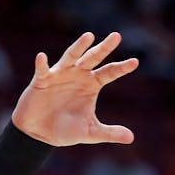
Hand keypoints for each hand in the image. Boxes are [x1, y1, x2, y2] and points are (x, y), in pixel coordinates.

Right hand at [12, 32, 138, 146]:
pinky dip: (42, 64)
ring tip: (89, 37)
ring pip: (71, 57)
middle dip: (104, 48)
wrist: (39, 134)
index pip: (109, 73)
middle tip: (117, 36)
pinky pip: (43, 70)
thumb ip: (109, 133)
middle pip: (93, 58)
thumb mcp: (90, 132)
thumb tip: (131, 138)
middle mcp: (78, 75)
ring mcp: (60, 75)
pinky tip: (42, 57)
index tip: (135, 62)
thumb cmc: (65, 130)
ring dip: (79, 47)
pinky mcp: (42, 80)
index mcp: (91, 85)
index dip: (121, 68)